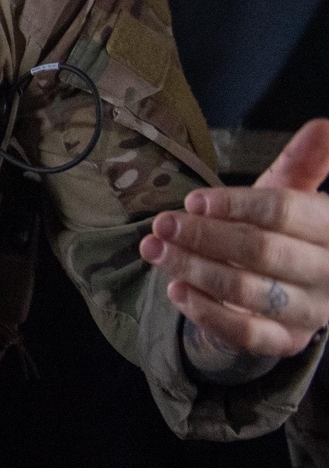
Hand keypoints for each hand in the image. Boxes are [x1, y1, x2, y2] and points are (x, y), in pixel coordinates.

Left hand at [139, 119, 328, 357]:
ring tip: (155, 250)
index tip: (193, 200)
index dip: (236, 204)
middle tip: (162, 224)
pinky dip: (206, 312)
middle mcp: (327, 273)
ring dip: (194, 268)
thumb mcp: (295, 191)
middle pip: (262, 252)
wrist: (294, 288)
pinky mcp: (285, 342)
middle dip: (205, 236)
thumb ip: (305, 161)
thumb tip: (323, 125)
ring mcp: (308, 312)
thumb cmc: (288, 231)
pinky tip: (176, 289)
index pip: (285, 212)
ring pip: (248, 291)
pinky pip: (246, 334)